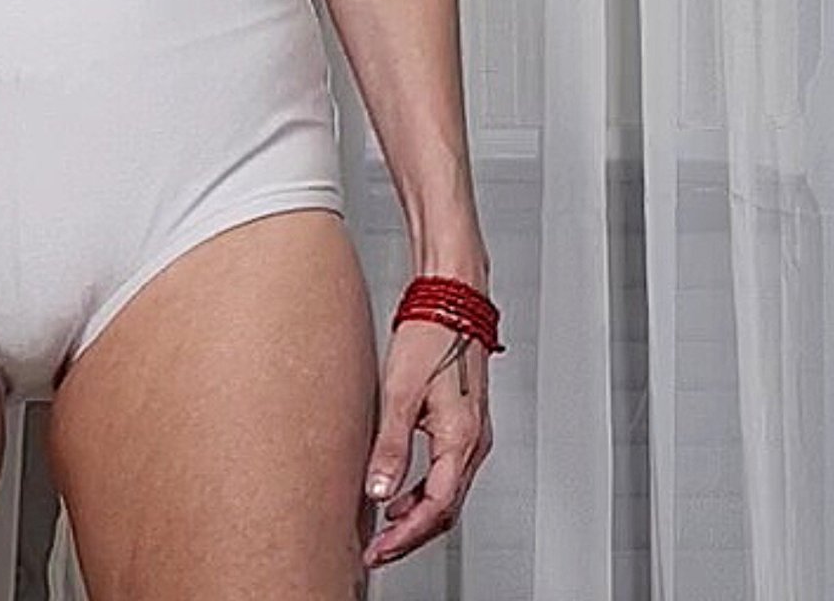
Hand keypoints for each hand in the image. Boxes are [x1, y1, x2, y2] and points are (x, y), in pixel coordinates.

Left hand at [360, 319, 492, 571]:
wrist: (451, 300)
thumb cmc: (431, 335)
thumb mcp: (401, 392)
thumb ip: (391, 446)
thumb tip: (378, 491)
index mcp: (461, 439)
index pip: (436, 509)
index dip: (406, 536)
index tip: (379, 551)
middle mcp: (473, 443)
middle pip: (444, 509)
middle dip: (411, 535)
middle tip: (378, 550)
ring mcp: (471, 435)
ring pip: (446, 494)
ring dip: (417, 516)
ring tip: (384, 529)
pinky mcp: (462, 425)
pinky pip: (446, 473)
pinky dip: (423, 492)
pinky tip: (399, 492)